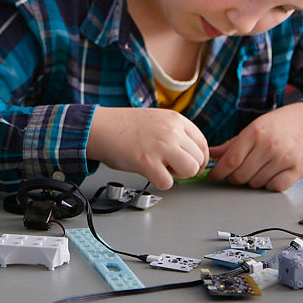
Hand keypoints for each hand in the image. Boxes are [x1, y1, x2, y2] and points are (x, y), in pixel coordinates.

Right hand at [87, 107, 208, 189]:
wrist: (99, 127)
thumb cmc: (124, 127)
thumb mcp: (157, 120)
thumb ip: (175, 132)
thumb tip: (191, 154)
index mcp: (176, 119)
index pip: (203, 144)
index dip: (200, 159)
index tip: (192, 165)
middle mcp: (171, 131)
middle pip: (199, 159)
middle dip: (187, 168)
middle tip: (171, 167)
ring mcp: (161, 146)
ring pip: (190, 170)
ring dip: (178, 176)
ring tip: (163, 170)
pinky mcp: (147, 162)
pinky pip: (168, 183)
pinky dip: (161, 183)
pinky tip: (151, 174)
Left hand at [206, 102, 302, 190]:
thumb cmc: (282, 124)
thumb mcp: (255, 127)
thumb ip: (232, 143)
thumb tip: (212, 154)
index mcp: (255, 133)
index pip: (230, 161)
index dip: (218, 172)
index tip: (213, 176)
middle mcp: (269, 146)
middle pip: (240, 175)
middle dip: (234, 178)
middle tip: (236, 172)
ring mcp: (284, 159)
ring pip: (255, 183)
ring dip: (251, 181)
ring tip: (257, 169)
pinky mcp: (297, 171)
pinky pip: (274, 187)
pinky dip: (268, 185)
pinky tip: (270, 174)